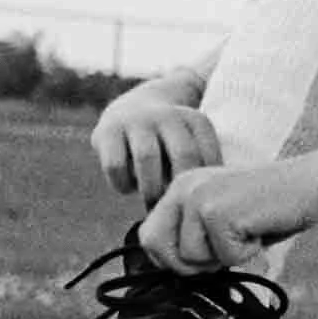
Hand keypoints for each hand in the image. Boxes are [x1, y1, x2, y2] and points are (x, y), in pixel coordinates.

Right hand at [93, 96, 221, 204]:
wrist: (131, 111)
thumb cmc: (170, 147)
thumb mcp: (192, 150)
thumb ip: (200, 172)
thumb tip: (199, 206)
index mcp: (196, 121)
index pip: (210, 158)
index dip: (202, 185)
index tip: (195, 200)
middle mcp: (168, 116)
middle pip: (184, 154)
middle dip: (180, 186)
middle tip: (175, 208)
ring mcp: (137, 120)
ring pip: (147, 157)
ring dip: (151, 189)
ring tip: (152, 205)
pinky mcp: (107, 130)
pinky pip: (116, 165)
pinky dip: (123, 184)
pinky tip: (128, 188)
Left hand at [138, 163, 314, 273]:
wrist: (311, 183)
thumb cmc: (274, 206)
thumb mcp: (223, 216)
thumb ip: (195, 233)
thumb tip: (177, 268)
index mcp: (181, 187)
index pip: (148, 236)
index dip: (172, 258)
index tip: (206, 255)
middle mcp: (182, 188)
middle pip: (156, 248)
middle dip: (189, 264)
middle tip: (224, 251)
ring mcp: (198, 198)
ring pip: (191, 259)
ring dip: (226, 257)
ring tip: (249, 232)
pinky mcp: (217, 212)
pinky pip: (224, 258)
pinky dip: (247, 254)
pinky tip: (260, 228)